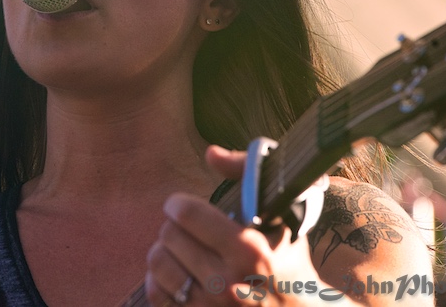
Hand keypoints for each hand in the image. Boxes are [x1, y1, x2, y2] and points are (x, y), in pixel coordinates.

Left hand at [145, 145, 332, 305]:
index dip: (177, 204)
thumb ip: (248, 174)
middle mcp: (227, 282)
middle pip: (170, 236)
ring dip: (164, 250)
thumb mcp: (282, 214)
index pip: (189, 214)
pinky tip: (177, 271)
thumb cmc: (289, 257)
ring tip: (179, 247)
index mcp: (249, 250)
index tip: (179, 204)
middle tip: (184, 227)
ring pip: (158, 263)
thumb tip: (210, 153)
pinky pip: (156, 292)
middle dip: (174, 226)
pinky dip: (160, 279)